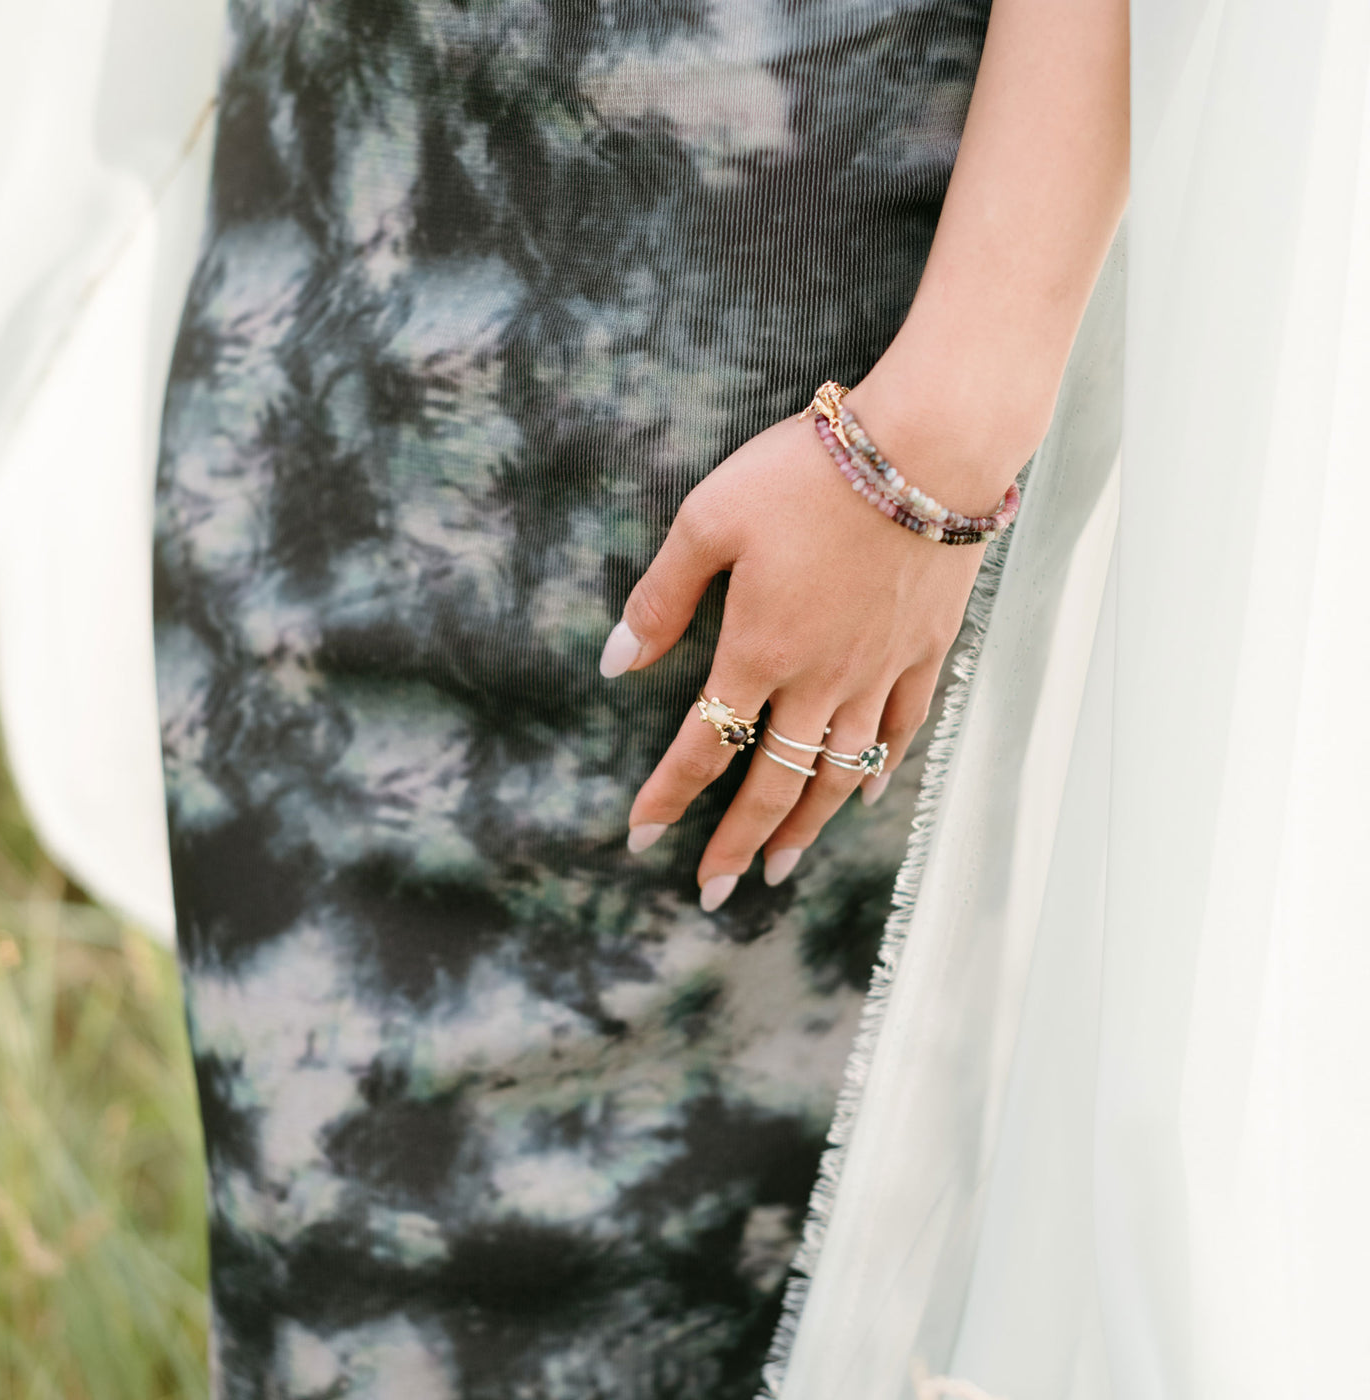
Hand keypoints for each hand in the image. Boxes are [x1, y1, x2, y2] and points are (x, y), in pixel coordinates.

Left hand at [598, 381, 1007, 910]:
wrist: (925, 449)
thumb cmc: (809, 473)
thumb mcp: (709, 518)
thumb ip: (661, 597)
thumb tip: (614, 662)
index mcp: (759, 651)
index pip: (703, 746)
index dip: (668, 796)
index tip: (641, 836)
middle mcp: (820, 679)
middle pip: (773, 783)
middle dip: (737, 842)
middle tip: (715, 889)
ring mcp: (879, 672)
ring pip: (839, 775)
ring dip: (806, 827)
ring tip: (781, 866)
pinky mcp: (925, 652)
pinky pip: (902, 732)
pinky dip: (878, 773)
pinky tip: (864, 795)